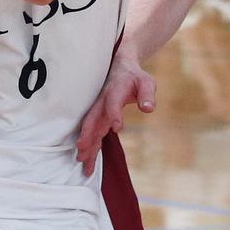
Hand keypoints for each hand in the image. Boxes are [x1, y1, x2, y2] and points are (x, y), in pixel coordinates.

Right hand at [75, 52, 156, 176]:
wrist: (122, 69)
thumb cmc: (135, 78)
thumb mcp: (146, 82)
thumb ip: (147, 95)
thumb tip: (148, 109)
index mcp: (115, 91)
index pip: (113, 102)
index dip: (114, 114)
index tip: (117, 128)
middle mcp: (103, 102)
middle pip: (93, 118)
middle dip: (87, 134)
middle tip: (81, 150)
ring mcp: (100, 111)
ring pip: (90, 128)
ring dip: (86, 144)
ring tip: (80, 161)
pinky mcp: (100, 118)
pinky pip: (93, 132)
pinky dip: (89, 146)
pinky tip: (85, 161)